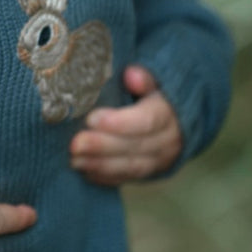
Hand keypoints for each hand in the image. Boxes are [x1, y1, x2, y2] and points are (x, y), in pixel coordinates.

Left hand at [69, 65, 182, 184]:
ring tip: (75, 160)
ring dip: (101, 164)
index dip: (120, 122)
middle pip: (136, 146)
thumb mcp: (153, 81)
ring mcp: (161, 160)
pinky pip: (128, 178)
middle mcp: (169, 140)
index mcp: (168, 113)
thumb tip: (131, 74)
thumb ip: (144, 78)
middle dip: (103, 146)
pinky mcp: (150, 173)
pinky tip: (85, 171)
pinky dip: (106, 177)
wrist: (176, 121)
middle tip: (75, 144)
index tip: (91, 119)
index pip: (147, 120)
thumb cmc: (152, 94)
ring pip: (132, 166)